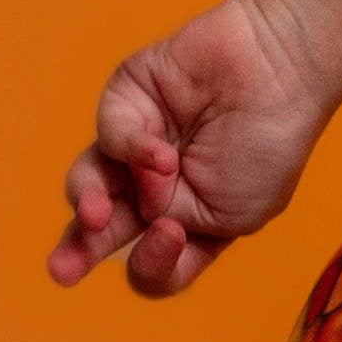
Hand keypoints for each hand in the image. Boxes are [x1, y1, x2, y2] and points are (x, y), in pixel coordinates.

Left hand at [49, 0, 341, 295]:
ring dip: (90, 202)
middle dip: (79, 250)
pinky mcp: (124, 104)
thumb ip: (175, 238)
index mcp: (188, 219)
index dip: (150, 264)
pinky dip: (134, 149)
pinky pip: (108, 137)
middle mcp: (156, 186)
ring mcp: (136, 145)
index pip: (150, 261)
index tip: (168, 238)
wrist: (279, 70)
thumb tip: (123, 221)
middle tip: (62, 271)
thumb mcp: (235, 218)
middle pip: (104, 228)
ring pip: (89, 183)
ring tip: (98, 215)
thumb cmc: (269, 145)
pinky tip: (164, 153)